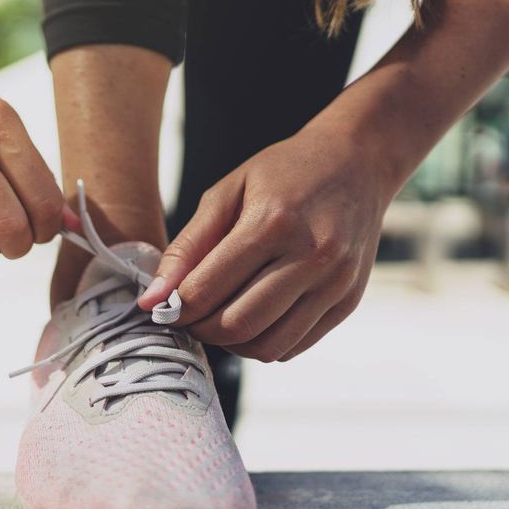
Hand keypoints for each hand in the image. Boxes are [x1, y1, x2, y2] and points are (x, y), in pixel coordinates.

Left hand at [138, 125, 393, 361]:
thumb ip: (187, 247)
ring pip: (267, 345)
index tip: (163, 306)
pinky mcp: (347, 302)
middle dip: (200, 329)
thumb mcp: (226, 192)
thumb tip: (151, 299)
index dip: (176, 307)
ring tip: (218, 318)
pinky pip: (294, 346)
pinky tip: (251, 318)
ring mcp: (335, 283)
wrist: (358, 162)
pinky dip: (263, 343)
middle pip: (237, 325)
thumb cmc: (284, 173)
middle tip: (189, 315)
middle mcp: (311, 256)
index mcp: (274, 222)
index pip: (208, 290)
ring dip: (231, 344)